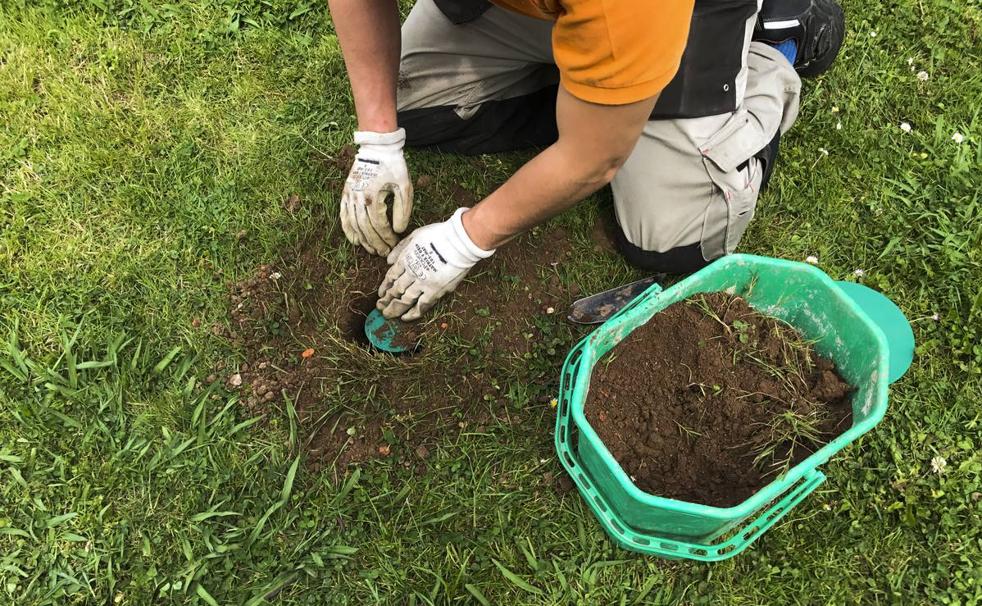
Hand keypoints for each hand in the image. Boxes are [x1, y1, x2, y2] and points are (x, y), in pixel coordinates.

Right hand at [340, 128, 412, 255]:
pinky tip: (354, 240)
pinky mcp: (345, 193)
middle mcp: (358, 198)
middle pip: (365, 228)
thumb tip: (399, 229)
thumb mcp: (405, 186)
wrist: (377, 148)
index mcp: (372, 196)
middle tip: (383, 253)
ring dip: (362, 239)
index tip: (394, 243)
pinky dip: (348, 229)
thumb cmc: (393, 166)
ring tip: (371, 250)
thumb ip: (403, 209)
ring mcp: (349, 195)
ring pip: (353, 224)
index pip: (379, 225)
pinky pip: (343, 215)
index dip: (386, 237)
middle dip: (375, 242)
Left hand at [377, 208, 494, 320]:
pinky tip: (405, 318)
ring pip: (404, 300)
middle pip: (395, 289)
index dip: (384, 286)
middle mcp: (411, 273)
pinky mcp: (435, 292)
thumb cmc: (440, 235)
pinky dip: (412, 313)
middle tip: (380, 307)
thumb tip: (388, 261)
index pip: (391, 276)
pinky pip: (421, 306)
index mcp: (406, 259)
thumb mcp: (415, 235)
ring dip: (394, 308)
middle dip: (386, 300)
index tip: (380, 294)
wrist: (459, 243)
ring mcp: (423, 284)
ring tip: (387, 315)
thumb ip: (401, 248)